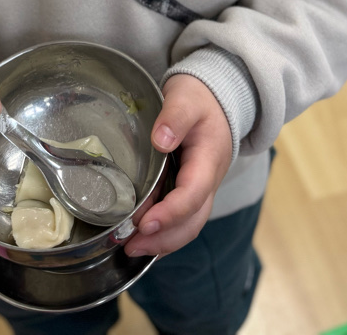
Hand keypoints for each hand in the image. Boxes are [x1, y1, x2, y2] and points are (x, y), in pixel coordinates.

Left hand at [124, 73, 232, 257]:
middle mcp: (208, 181)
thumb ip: (175, 117)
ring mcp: (201, 188)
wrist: (216, 99)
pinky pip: (182, 218)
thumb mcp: (186, 98)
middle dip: (163, 238)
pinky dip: (164, 232)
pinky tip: (142, 237)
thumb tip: (160, 141)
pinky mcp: (191, 189)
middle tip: (130, 246)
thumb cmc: (198, 98)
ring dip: (163, 241)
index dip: (170, 213)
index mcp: (209, 160)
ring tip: (131, 248)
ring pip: (188, 225)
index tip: (144, 223)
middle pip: (192, 221)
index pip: (193, 194)